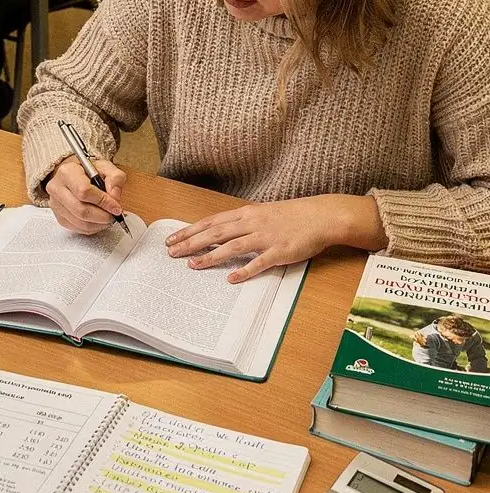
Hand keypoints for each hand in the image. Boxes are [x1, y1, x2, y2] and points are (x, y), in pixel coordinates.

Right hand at [46, 156, 126, 235]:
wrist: (74, 175)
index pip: (84, 191)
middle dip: (102, 216)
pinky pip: (77, 228)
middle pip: (81, 210)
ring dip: (99, 223)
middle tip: (114, 215)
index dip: (102, 201)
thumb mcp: (106, 167)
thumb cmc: (89, 172)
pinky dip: (92, 227)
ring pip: (80, 222)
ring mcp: (56, 204)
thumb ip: (115, 178)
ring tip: (108, 217)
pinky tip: (99, 221)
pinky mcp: (59, 217)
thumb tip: (114, 196)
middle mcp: (57, 188)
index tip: (116, 207)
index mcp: (67, 172)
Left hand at [166, 193, 384, 282]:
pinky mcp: (279, 251)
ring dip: (210, 256)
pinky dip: (244, 270)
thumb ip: (242, 223)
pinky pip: (258, 262)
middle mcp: (251, 223)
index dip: (190, 231)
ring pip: (232, 246)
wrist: (320, 216)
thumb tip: (220, 233)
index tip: (173, 239)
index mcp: (246, 213)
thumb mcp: (262, 213)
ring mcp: (265, 237)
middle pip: (215, 233)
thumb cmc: (291, 216)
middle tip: (172, 253)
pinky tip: (231, 278)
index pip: (211, 222)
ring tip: (192, 265)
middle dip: (191, 243)